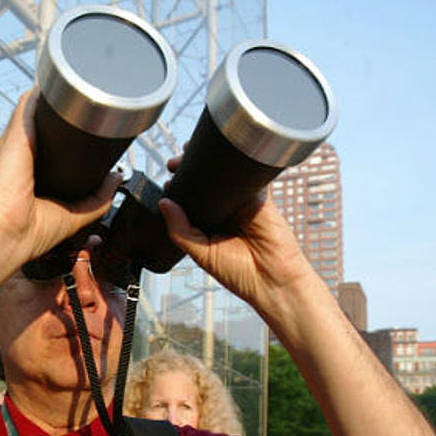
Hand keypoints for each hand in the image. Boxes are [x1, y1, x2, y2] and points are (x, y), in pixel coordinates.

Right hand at [0, 90, 121, 267]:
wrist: (4, 236)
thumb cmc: (27, 235)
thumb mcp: (71, 217)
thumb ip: (95, 200)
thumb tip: (116, 179)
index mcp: (21, 178)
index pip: (41, 149)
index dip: (60, 138)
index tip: (81, 131)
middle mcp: (13, 159)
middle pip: (37, 127)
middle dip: (59, 118)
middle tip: (87, 109)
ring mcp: (11, 145)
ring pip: (33, 112)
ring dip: (53, 101)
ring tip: (78, 88)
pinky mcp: (15, 135)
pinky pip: (28, 104)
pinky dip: (43, 93)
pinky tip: (60, 83)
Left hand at [157, 154, 314, 311]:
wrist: (271, 281)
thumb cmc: (238, 273)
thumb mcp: (201, 253)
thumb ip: (180, 230)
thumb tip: (164, 203)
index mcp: (207, 225)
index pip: (189, 202)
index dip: (177, 190)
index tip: (166, 180)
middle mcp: (223, 213)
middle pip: (203, 185)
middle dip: (187, 170)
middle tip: (173, 163)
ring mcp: (240, 204)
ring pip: (222, 178)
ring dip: (207, 163)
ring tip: (188, 154)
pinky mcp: (259, 198)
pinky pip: (246, 177)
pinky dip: (234, 164)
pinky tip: (219, 158)